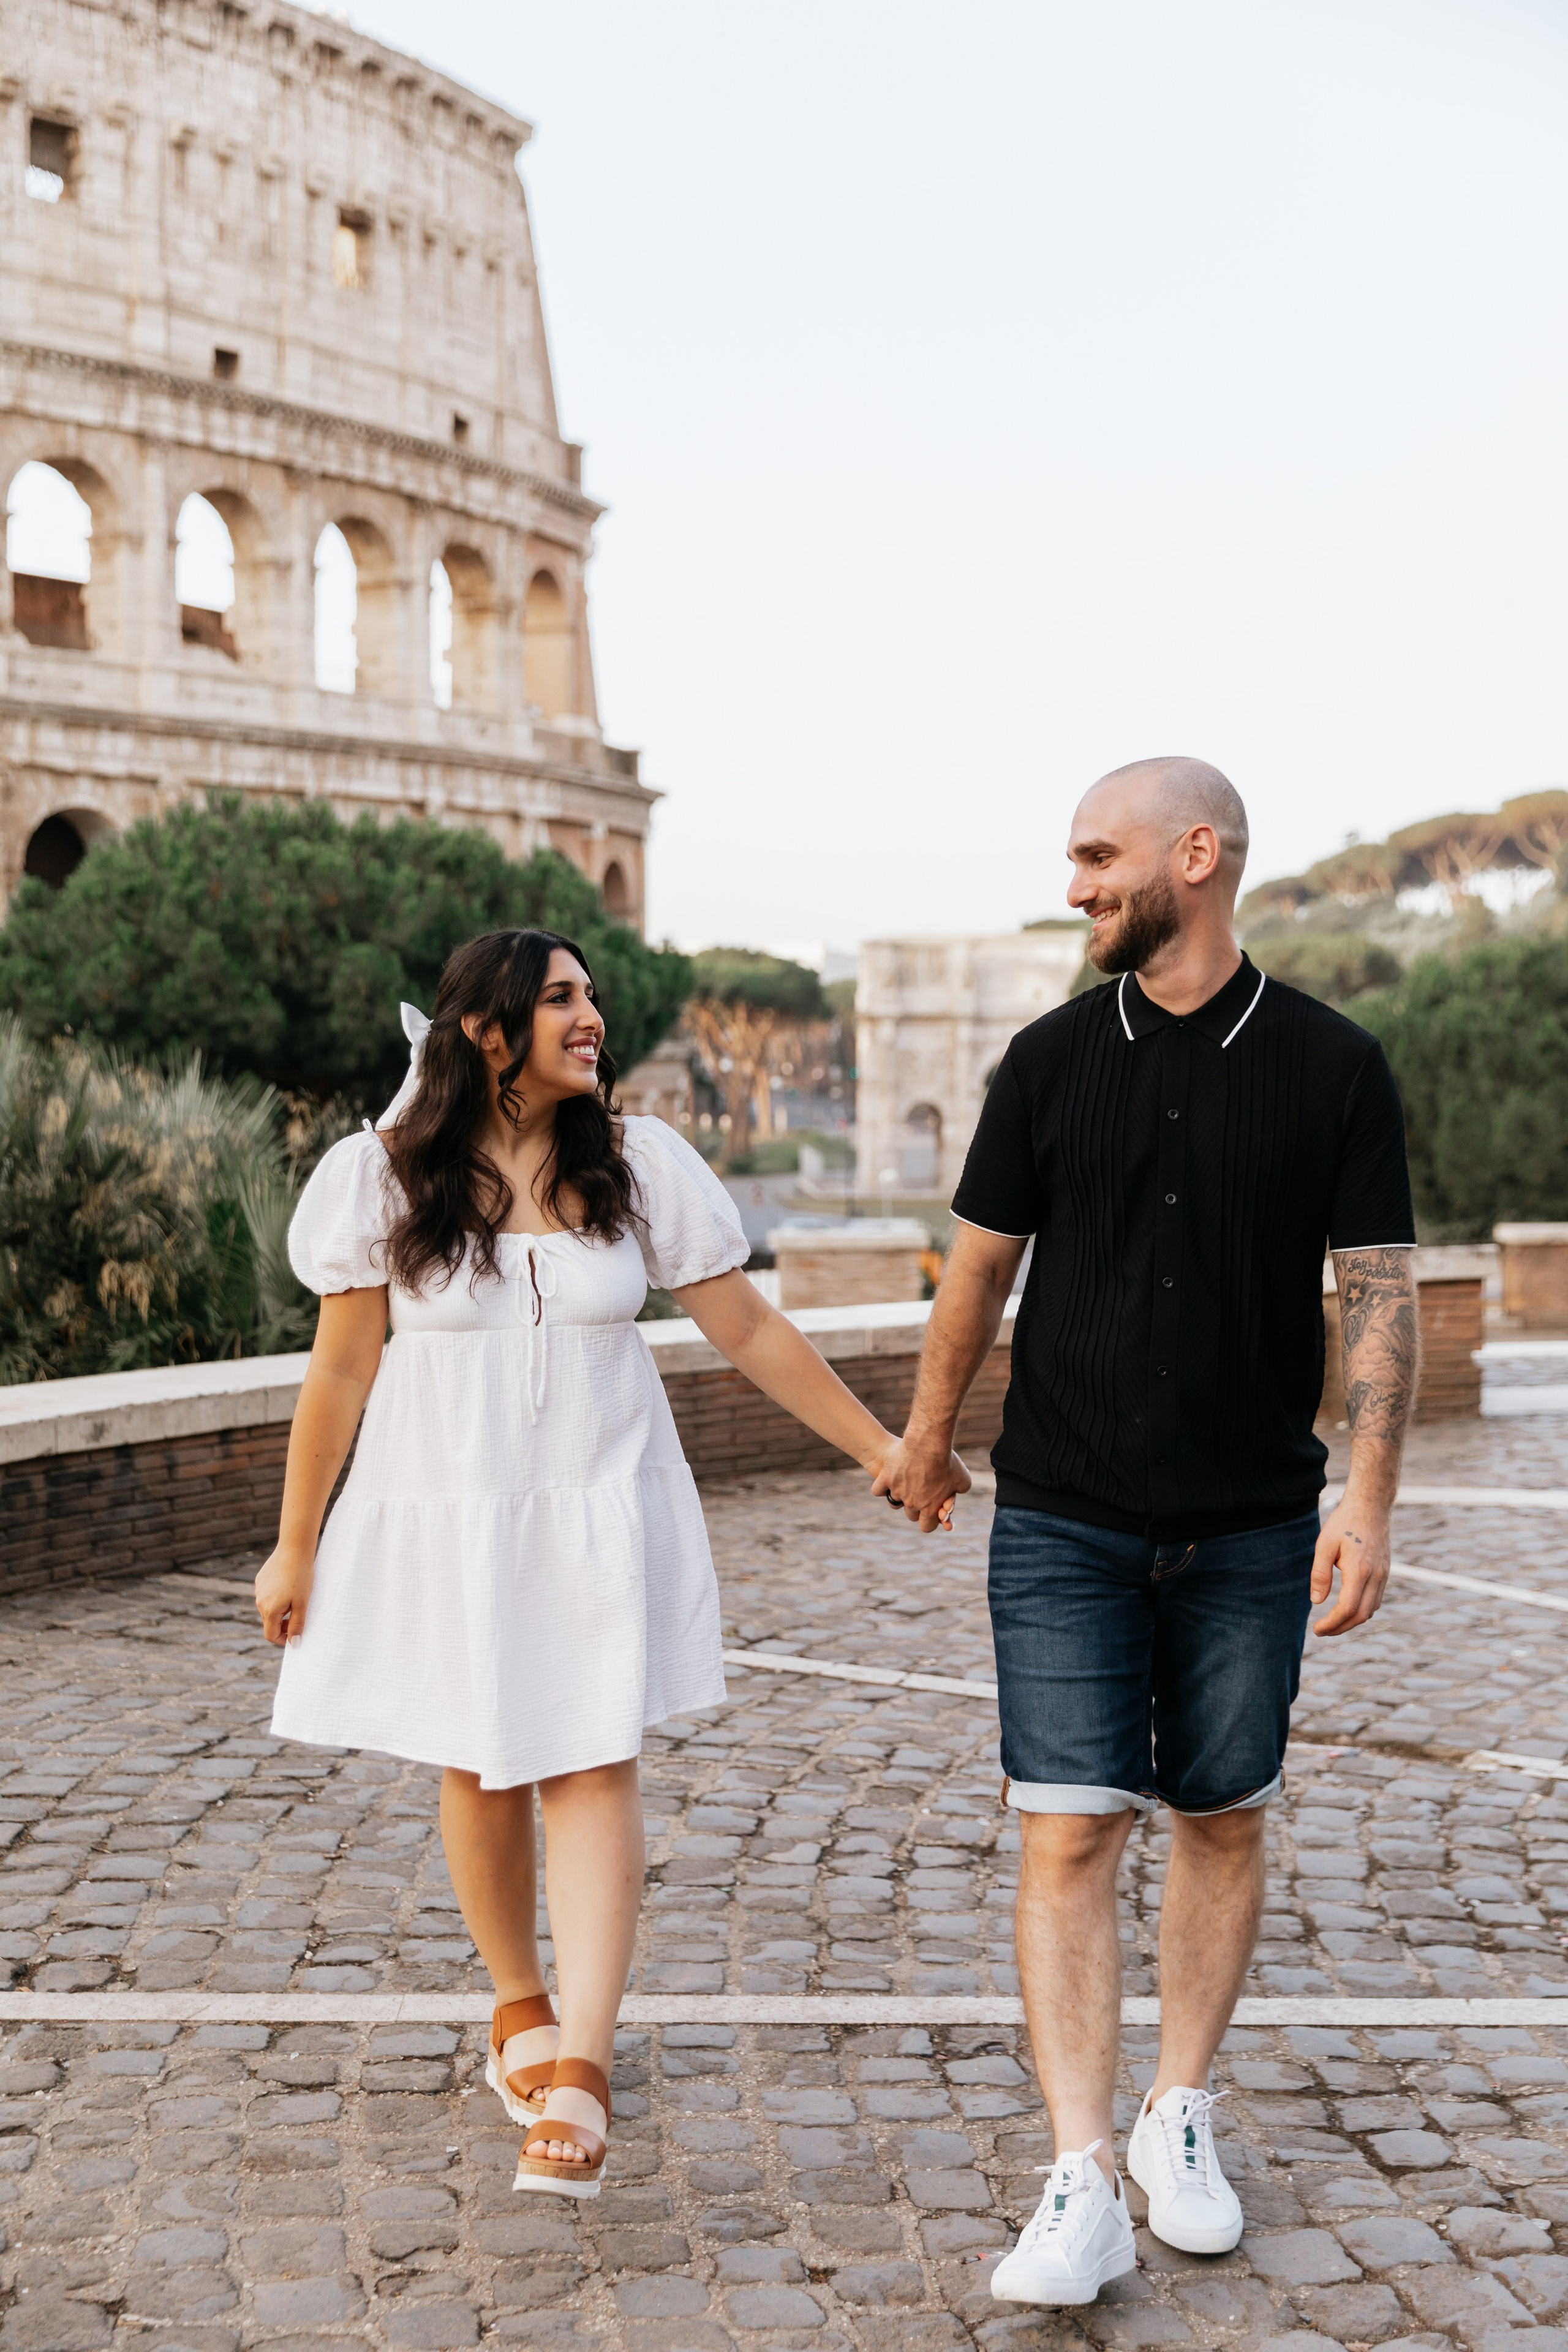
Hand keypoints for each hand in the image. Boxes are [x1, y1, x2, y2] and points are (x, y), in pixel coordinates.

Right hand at [255, 1545, 314, 1646]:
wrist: (294, 1549)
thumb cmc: (301, 1577)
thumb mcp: (303, 1604)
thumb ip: (297, 1625)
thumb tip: (294, 1644)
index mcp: (269, 1610)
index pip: (270, 1635)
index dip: (283, 1639)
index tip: (295, 1634)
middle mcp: (259, 1601)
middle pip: (270, 1621)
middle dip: (284, 1623)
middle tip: (300, 1614)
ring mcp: (258, 1589)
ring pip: (269, 1607)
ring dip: (281, 1608)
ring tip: (296, 1596)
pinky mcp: (260, 1579)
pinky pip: (267, 1594)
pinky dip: (277, 1596)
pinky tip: (289, 1584)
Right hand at [870, 1436, 971, 1533]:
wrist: (928, 1443)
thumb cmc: (947, 1460)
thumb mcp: (963, 1478)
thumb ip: (959, 1491)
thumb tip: (954, 1494)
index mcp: (930, 1508)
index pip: (926, 1527)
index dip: (930, 1519)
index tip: (932, 1509)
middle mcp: (912, 1503)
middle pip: (911, 1515)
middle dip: (916, 1506)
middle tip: (921, 1491)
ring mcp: (897, 1491)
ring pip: (894, 1501)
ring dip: (899, 1495)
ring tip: (906, 1481)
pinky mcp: (885, 1478)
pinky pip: (878, 1490)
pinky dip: (882, 1486)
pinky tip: (889, 1478)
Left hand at [1310, 1494, 1389, 1635]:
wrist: (1371, 1506)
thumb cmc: (1344, 1522)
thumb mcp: (1324, 1545)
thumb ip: (1320, 1574)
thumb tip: (1316, 1602)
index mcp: (1359, 1570)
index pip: (1347, 1608)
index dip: (1332, 1623)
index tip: (1317, 1629)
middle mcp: (1376, 1576)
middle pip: (1361, 1615)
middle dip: (1341, 1628)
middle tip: (1322, 1631)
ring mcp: (1384, 1575)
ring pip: (1371, 1610)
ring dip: (1352, 1621)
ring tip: (1332, 1623)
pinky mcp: (1385, 1572)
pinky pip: (1376, 1600)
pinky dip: (1362, 1610)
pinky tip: (1347, 1609)